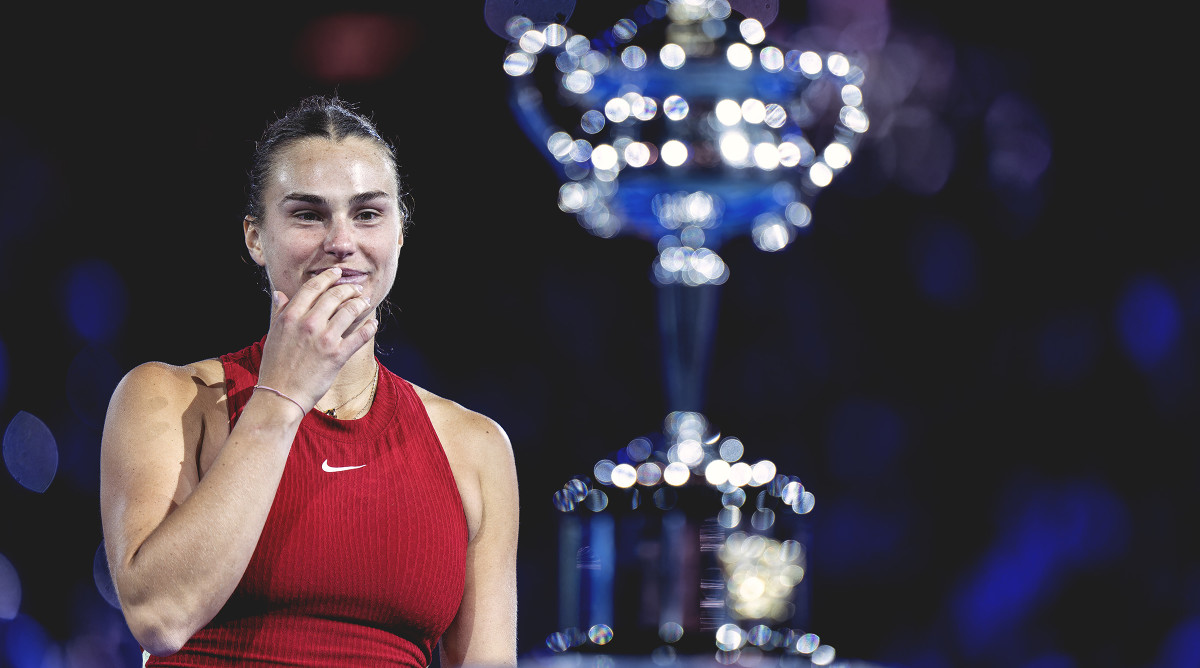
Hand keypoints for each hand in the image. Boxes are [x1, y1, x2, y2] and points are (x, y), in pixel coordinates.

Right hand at [255, 267, 376, 411]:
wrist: (280, 395)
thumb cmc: (275, 366)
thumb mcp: (273, 335)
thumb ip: (279, 312)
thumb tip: (279, 294)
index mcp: (290, 316)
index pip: (313, 287)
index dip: (328, 277)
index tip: (337, 273)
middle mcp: (308, 323)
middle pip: (334, 296)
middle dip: (349, 288)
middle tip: (356, 288)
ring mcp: (324, 339)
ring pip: (349, 311)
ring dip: (360, 303)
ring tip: (365, 302)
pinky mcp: (337, 355)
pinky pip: (360, 336)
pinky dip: (370, 327)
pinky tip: (374, 323)